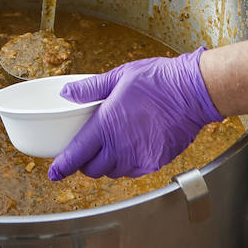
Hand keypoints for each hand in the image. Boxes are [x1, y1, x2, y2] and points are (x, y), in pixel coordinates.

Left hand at [49, 48, 221, 180]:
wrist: (192, 91)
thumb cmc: (158, 80)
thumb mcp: (118, 76)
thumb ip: (90, 89)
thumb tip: (68, 93)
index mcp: (107, 125)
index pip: (77, 154)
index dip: (62, 166)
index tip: (55, 172)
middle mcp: (121, 146)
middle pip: (93, 169)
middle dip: (86, 163)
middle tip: (87, 150)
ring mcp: (139, 157)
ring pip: (113, 172)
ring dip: (107, 163)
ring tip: (111, 145)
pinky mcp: (155, 162)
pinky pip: (134, 171)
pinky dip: (127, 164)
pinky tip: (131, 147)